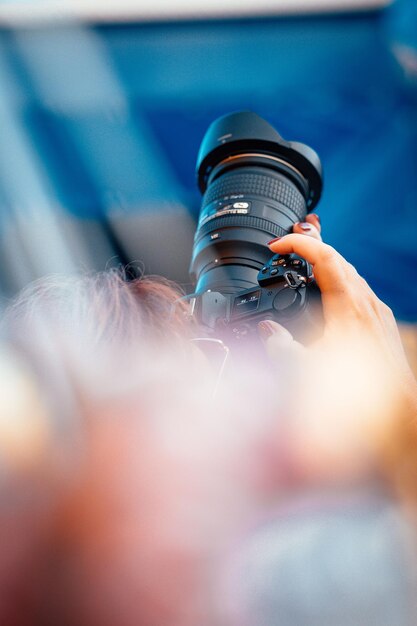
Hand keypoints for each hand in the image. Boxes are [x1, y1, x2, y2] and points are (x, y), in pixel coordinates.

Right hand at [260, 215, 416, 486]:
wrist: (396, 407)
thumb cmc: (357, 392)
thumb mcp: (306, 370)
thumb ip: (281, 348)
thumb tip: (267, 332)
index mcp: (347, 305)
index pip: (322, 256)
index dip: (297, 243)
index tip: (276, 244)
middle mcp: (365, 302)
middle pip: (337, 257)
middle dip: (309, 244)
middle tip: (286, 245)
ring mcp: (377, 310)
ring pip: (350, 271)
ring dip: (324, 261)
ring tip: (302, 260)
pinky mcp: (382, 320)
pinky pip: (359, 287)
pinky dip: (339, 279)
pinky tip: (329, 291)